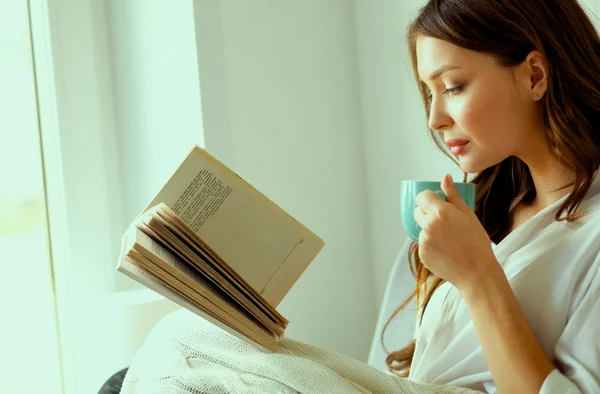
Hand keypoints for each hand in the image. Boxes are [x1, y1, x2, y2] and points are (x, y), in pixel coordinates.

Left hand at [414, 174, 499, 291]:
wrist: (476, 272)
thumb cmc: (477, 242)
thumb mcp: (468, 215)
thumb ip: (453, 195)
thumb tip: (445, 177)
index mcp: (441, 212)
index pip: (422, 196)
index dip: (428, 199)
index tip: (436, 203)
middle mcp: (429, 224)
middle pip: (417, 211)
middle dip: (427, 212)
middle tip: (444, 222)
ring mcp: (424, 240)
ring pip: (420, 228)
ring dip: (428, 229)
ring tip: (447, 238)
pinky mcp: (422, 254)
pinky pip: (422, 243)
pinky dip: (430, 244)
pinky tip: (445, 250)